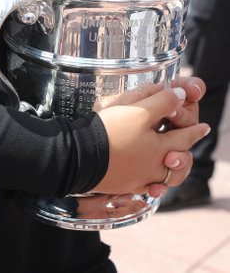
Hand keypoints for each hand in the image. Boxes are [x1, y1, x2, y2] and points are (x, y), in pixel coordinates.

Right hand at [92, 85, 209, 195]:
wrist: (79, 156)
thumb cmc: (109, 132)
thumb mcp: (137, 110)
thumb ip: (162, 102)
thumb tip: (180, 96)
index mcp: (159, 148)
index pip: (184, 137)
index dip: (194, 130)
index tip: (204, 127)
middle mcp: (152, 168)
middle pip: (177, 162)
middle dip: (185, 153)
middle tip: (188, 148)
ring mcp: (136, 179)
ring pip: (163, 179)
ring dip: (170, 171)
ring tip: (170, 164)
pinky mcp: (121, 185)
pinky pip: (142, 186)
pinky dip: (150, 183)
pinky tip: (149, 180)